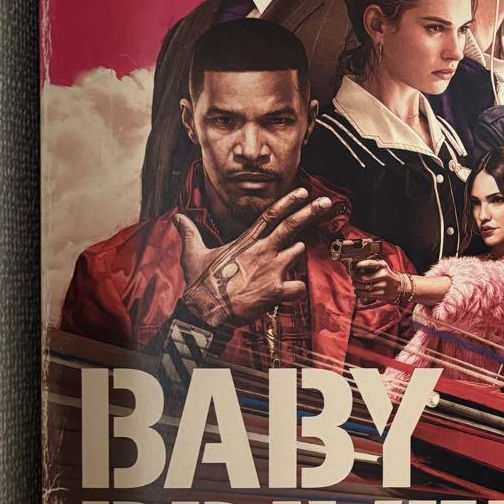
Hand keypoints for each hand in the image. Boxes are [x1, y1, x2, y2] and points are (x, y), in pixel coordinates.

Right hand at [174, 188, 332, 326]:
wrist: (206, 312)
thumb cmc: (201, 285)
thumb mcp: (192, 255)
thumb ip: (190, 233)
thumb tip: (177, 217)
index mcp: (246, 242)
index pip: (270, 216)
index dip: (288, 202)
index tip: (303, 191)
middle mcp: (262, 252)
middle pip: (290, 226)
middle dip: (309, 212)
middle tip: (325, 202)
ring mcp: (271, 270)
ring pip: (297, 253)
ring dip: (296, 253)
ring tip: (287, 259)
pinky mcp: (276, 290)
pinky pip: (298, 286)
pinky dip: (296, 288)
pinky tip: (288, 291)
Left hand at [350, 258, 405, 304]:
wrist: (400, 287)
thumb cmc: (388, 275)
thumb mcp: (383, 266)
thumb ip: (372, 264)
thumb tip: (357, 265)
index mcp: (383, 267)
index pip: (370, 264)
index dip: (360, 265)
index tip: (355, 266)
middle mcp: (383, 276)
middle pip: (364, 278)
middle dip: (355, 278)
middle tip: (353, 277)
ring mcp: (383, 286)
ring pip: (364, 287)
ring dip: (356, 286)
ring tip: (355, 284)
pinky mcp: (381, 295)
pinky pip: (366, 294)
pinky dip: (359, 292)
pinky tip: (359, 290)